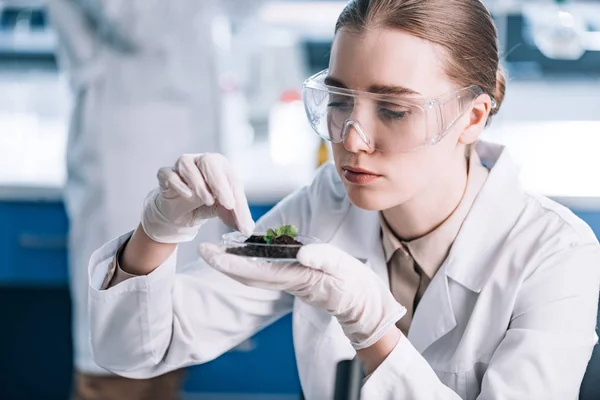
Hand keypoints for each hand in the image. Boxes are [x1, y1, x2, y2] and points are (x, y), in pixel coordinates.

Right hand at [142, 153, 254, 242]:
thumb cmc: (205, 206)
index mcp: (220, 166)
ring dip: (198, 183)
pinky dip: (178, 183)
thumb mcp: (223, 211)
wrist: (181, 213)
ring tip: (207, 200)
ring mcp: (182, 166)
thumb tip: (247, 229)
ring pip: (187, 164)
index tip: (234, 207)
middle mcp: (201, 161)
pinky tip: (187, 195)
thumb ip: (236, 218)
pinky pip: (168, 174)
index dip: (233, 193)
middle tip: (226, 203)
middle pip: (209, 161)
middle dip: (219, 183)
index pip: (229, 176)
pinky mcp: (165, 175)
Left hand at [198, 242, 405, 348]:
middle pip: (248, 275)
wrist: (363, 304)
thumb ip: (324, 259)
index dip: (230, 263)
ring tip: (219, 249)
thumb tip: (302, 253)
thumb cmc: (354, 287)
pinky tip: (247, 254)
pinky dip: (251, 263)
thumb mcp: (343, 269)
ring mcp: (289, 280)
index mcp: (295, 277)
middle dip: (224, 264)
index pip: (255, 271)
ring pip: (255, 274)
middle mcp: (287, 280)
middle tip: (204, 249)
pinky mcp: (294, 277)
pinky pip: (266, 271)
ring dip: (234, 263)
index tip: (209, 253)